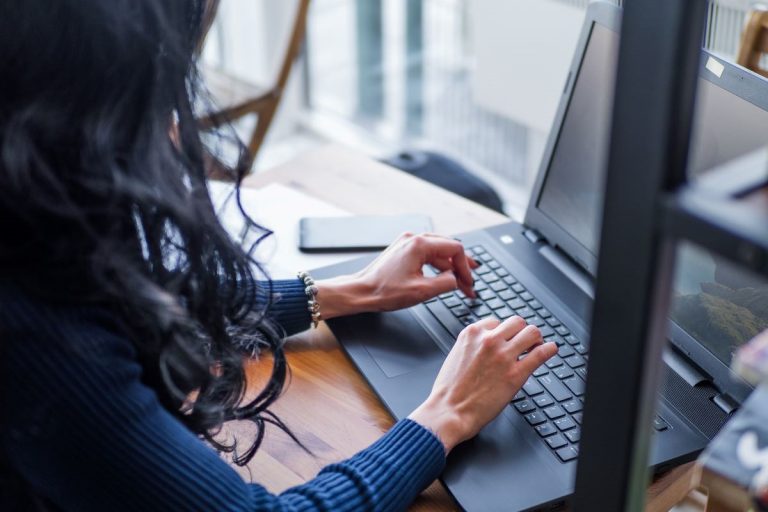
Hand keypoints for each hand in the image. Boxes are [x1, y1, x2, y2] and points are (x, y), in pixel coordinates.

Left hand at [315, 233, 477, 318]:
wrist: (361, 291)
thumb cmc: (384, 291)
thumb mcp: (422, 292)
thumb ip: (446, 284)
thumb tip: (457, 280)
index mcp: (420, 244)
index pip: (455, 249)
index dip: (466, 267)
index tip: (469, 283)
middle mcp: (414, 239)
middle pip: (448, 248)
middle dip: (461, 266)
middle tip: (471, 282)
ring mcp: (407, 243)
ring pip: (438, 251)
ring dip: (450, 267)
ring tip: (459, 282)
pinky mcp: (403, 250)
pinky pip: (427, 254)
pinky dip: (437, 266)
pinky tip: (442, 277)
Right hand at [408, 316, 557, 452]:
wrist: (449, 411)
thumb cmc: (449, 391)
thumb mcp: (456, 356)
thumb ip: (473, 346)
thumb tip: (486, 346)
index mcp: (471, 334)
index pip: (496, 322)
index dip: (504, 332)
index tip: (508, 339)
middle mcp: (488, 340)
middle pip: (517, 322)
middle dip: (521, 331)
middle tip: (525, 341)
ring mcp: (503, 356)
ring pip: (532, 332)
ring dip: (536, 339)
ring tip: (536, 346)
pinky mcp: (516, 374)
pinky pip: (541, 353)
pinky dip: (549, 349)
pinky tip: (551, 350)